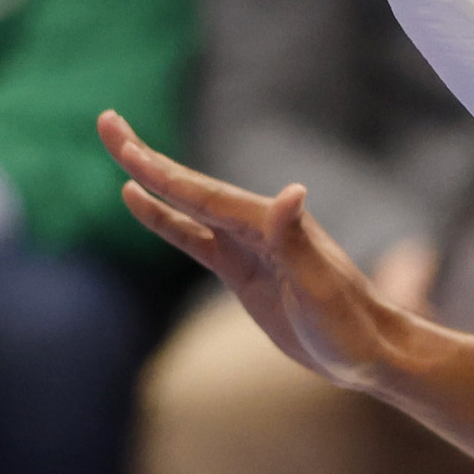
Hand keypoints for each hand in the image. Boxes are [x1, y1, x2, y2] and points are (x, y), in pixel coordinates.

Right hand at [102, 111, 412, 389]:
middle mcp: (257, 226)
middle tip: (106, 120)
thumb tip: (291, 192)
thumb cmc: (349, 325)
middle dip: (146, 156)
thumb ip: (299, 242)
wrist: (367, 353)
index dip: (162, 172)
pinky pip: (194, 238)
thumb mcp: (322, 287)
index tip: (127, 146)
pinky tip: (140, 201)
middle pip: (190, 186)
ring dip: (153, 178)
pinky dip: (165, 218)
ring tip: (120, 148)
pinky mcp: (242, 270)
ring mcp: (247, 246)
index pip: (205, 195)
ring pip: (188, 206)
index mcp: (271, 226)